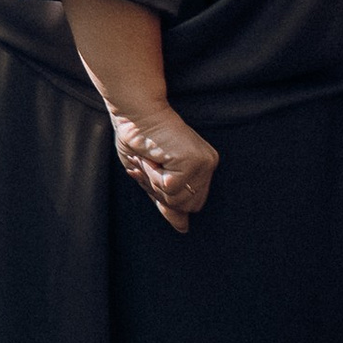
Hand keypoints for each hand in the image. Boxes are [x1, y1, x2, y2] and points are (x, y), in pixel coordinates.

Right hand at [109, 100, 216, 232]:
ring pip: (178, 199)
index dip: (165, 194)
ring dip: (154, 180)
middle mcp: (208, 164)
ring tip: (151, 157)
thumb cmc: (137, 139)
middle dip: (160, 191)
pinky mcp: (194, 160)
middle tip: (150, 164)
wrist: (133, 113)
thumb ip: (167, 201)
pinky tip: (152, 155)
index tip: (150, 169)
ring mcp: (204, 162)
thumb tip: (184, 229)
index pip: (190, 203)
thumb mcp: (151, 177)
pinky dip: (153, 174)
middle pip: (187, 206)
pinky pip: (170, 187)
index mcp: (202, 167)